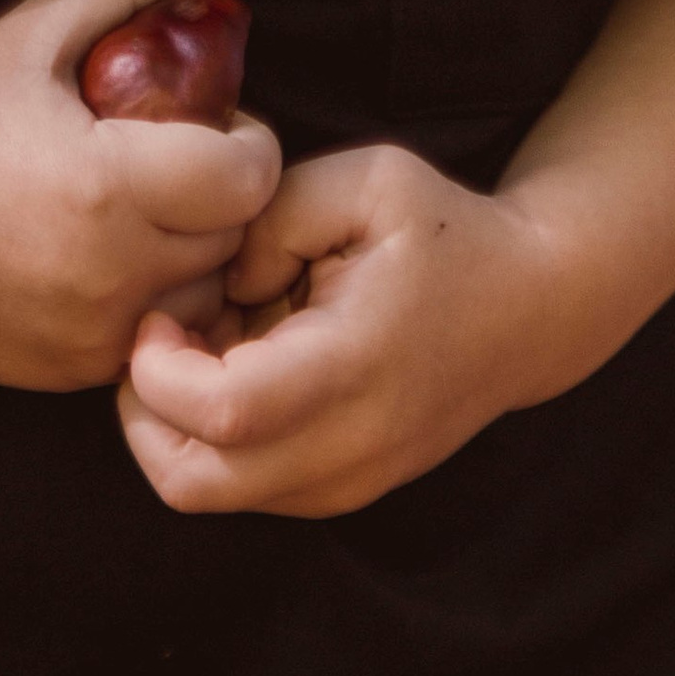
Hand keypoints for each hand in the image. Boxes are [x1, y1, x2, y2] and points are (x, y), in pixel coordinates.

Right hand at [0, 0, 282, 389]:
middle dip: (223, 198)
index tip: (214, 127)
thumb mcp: (22, 36)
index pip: (249, 177)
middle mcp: (110, 271)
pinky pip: (158, 338)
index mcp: (107, 185)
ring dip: (197, 258)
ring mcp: (94, 332)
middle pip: (234, 238)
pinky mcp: (76, 371)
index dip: (247, 144)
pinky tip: (112, 265)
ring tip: (151, 220)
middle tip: (183, 167)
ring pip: (205, 298)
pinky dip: (153, 304)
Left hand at [116, 145, 567, 516]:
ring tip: (205, 355)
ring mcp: (348, 482)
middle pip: (192, 482)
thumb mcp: (364, 180)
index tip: (160, 317)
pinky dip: (213, 443)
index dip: (156, 372)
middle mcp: (351, 444)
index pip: (221, 413)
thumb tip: (217, 285)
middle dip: (143, 415)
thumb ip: (270, 217)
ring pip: (207, 493)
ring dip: (177, 430)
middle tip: (158, 348)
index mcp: (354, 364)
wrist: (531, 313)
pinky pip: (240, 489)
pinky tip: (238, 375)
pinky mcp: (340, 495)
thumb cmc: (444, 234)